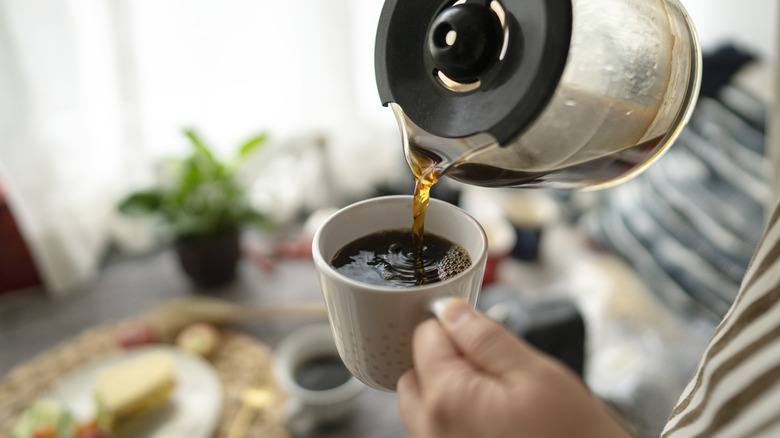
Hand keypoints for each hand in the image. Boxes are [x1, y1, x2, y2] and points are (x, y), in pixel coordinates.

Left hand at [397, 299, 632, 437]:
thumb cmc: (572, 436)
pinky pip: (435, 431)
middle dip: (444, 361)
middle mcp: (431, 430)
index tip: (484, 339)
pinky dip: (454, 420)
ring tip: (496, 402)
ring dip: (447, 392)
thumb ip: (486, 339)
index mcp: (447, 399)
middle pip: (415, 372)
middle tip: (492, 371)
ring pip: (422, 405)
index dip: (456, 328)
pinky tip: (492, 424)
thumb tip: (452, 311)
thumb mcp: (536, 375)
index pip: (425, 337)